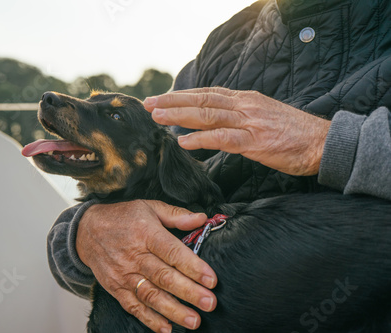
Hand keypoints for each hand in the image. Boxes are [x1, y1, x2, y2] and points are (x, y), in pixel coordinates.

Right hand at [76, 200, 217, 332]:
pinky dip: (149, 319)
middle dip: (188, 292)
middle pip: (163, 276)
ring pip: (150, 295)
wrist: (86, 230)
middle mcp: (134, 255)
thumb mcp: (149, 207)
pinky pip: (133, 306)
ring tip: (193, 320)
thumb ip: (177, 215)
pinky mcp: (115, 287)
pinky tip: (166, 328)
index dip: (192, 266)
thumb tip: (202, 219)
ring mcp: (123, 274)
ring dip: (173, 310)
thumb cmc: (122, 218)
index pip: (171, 251)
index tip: (211, 279)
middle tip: (209, 303)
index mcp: (145, 232)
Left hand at [144, 87, 330, 175]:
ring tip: (157, 117)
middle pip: (201, 100)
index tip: (162, 99)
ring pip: (207, 114)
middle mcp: (245, 106)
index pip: (207, 94)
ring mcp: (250, 122)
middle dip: (172, 102)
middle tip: (149, 104)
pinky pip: (223, 138)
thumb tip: (215, 124)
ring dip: (179, 115)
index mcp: (245, 100)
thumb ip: (239, 118)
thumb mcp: (263, 117)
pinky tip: (183, 142)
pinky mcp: (256, 142)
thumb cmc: (293, 133)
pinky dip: (201, 139)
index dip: (182, 96)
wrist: (323, 143)